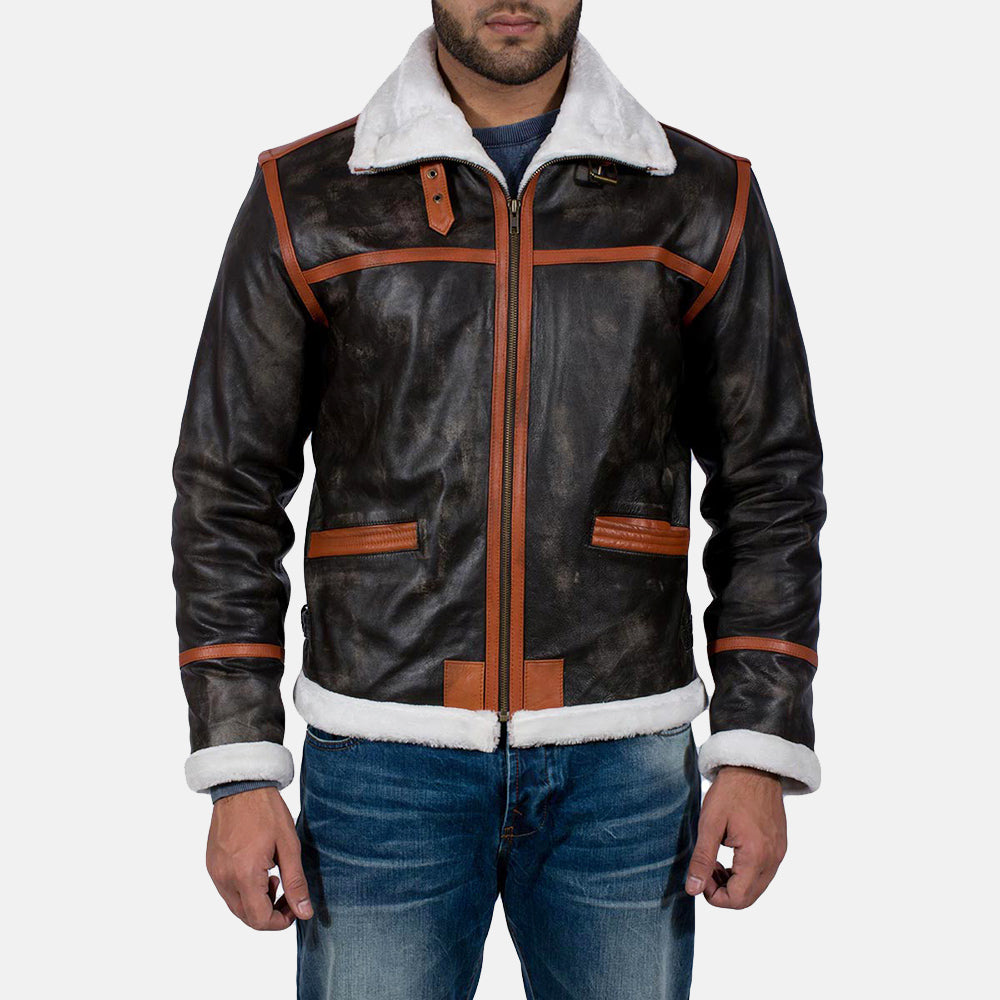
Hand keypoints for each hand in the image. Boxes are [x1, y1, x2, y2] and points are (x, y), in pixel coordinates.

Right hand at [206, 786, 312, 929]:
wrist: (241, 786)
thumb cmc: (266, 811)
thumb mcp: (289, 845)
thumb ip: (295, 883)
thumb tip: (304, 912)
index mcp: (244, 875)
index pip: (259, 920)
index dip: (280, 922)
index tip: (295, 909)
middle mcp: (224, 879)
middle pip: (246, 916)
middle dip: (270, 913)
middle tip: (287, 894)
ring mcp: (215, 872)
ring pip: (236, 905)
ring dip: (257, 902)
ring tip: (274, 878)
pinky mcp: (212, 865)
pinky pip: (228, 890)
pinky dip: (244, 890)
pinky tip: (259, 870)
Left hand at [685, 765, 785, 908]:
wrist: (755, 766)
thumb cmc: (731, 791)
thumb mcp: (709, 823)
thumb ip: (702, 859)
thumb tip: (693, 890)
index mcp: (756, 856)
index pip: (737, 899)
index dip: (714, 895)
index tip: (700, 875)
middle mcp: (773, 859)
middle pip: (748, 898)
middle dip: (723, 891)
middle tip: (706, 869)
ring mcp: (779, 853)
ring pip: (756, 887)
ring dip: (734, 882)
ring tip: (714, 861)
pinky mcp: (779, 845)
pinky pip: (764, 872)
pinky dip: (745, 872)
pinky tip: (729, 853)